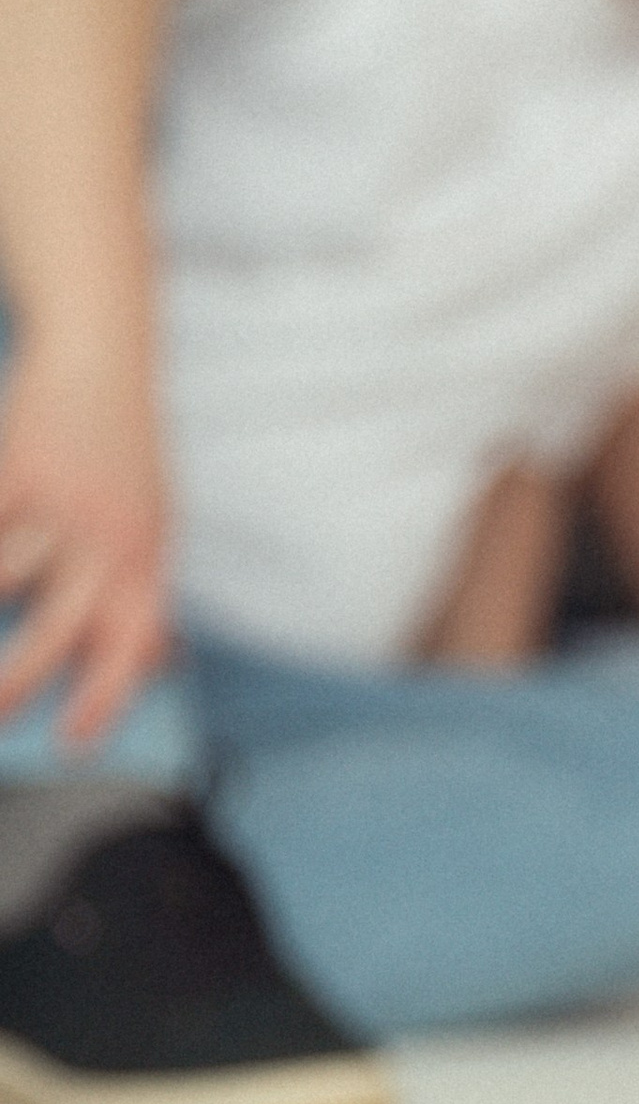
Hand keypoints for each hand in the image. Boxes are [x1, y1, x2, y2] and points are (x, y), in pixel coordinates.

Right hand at [0, 345, 168, 743]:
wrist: (104, 359)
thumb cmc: (128, 453)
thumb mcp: (158, 523)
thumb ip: (147, 590)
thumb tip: (155, 661)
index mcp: (148, 558)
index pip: (133, 646)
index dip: (104, 700)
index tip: (73, 743)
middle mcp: (109, 537)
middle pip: (59, 630)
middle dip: (17, 683)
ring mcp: (59, 503)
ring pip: (3, 578)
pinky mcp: (16, 469)